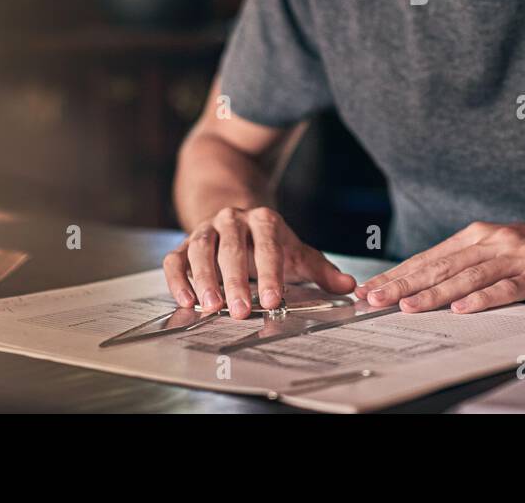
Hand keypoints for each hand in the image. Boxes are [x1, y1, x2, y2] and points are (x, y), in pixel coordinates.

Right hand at [163, 206, 356, 318]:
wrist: (233, 212)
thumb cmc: (268, 242)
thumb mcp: (295, 252)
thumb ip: (321, 270)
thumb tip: (349, 287)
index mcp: (264, 221)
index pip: (268, 246)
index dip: (270, 273)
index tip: (273, 299)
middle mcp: (232, 220)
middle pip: (232, 248)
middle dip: (236, 280)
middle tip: (240, 310)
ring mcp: (206, 230)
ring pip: (200, 250)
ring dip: (204, 279)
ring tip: (210, 307)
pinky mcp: (184, 243)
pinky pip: (175, 259)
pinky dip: (178, 279)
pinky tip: (186, 301)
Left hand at [355, 222, 524, 313]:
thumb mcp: (500, 247)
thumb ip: (466, 260)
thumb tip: (422, 280)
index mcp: (479, 234)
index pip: (430, 256)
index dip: (398, 273)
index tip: (370, 288)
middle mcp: (494, 241)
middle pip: (441, 266)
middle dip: (404, 284)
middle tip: (374, 299)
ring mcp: (517, 257)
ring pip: (468, 277)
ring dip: (435, 293)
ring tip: (408, 306)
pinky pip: (508, 289)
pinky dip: (484, 300)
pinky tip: (462, 310)